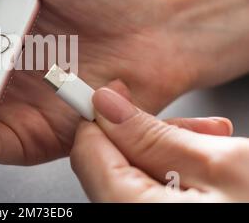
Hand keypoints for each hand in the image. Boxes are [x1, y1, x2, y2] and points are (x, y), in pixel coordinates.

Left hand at [71, 87, 248, 201]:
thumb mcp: (221, 163)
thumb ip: (152, 135)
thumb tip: (108, 107)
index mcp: (134, 213)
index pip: (86, 154)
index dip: (98, 117)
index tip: (113, 96)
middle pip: (109, 167)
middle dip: (143, 138)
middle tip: (190, 125)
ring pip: (131, 181)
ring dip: (166, 156)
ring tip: (215, 148)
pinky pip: (149, 198)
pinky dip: (174, 180)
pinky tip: (209, 175)